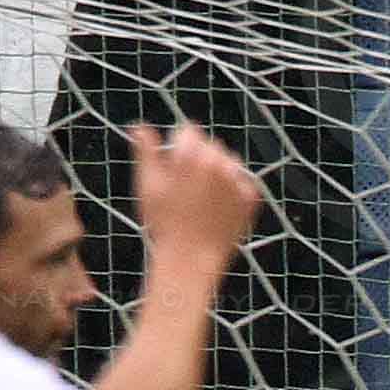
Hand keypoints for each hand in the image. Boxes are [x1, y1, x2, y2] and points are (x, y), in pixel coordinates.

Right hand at [127, 122, 260, 273]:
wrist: (190, 261)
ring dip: (218, 173)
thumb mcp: (148, 185)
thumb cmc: (165, 225)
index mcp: (191, 154)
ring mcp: (236, 180)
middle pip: (210, 145)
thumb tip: (139, 127)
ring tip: (203, 199)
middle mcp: (217, 162)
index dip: (179, 147)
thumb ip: (146, 151)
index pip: (189, 131)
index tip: (174, 165)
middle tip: (187, 188)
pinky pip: (243, 182)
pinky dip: (234, 190)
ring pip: (228, 161)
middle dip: (199, 159)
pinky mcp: (250, 197)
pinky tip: (218, 207)